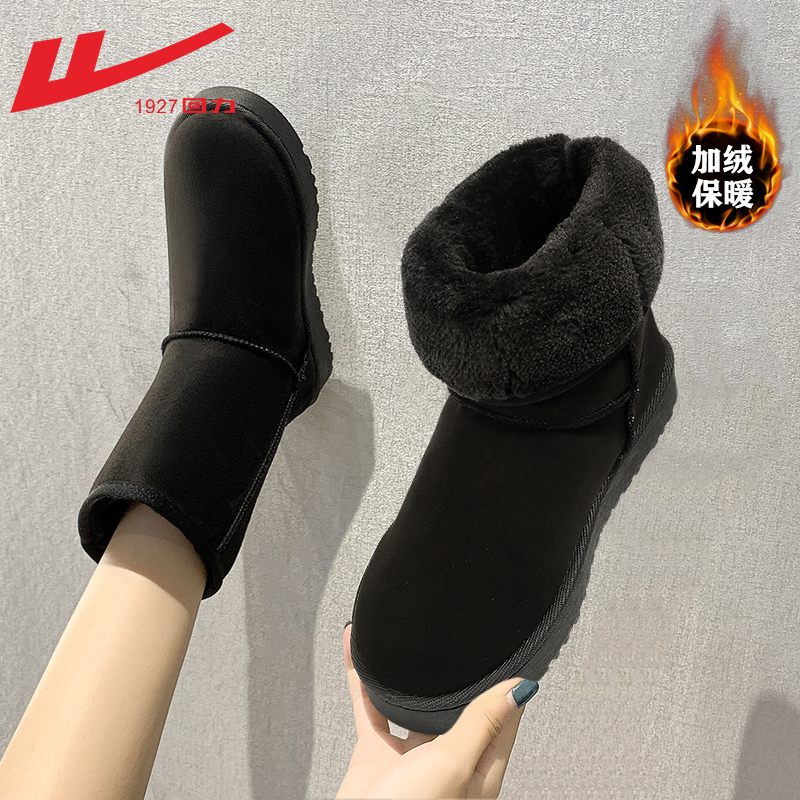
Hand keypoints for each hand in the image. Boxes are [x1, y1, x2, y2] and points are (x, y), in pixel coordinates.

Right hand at [336, 623, 536, 798]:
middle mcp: (448, 761)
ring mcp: (411, 758)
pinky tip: (355, 653)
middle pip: (455, 707)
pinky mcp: (376, 756)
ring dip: (406, 676)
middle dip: (454, 673)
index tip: (508, 647)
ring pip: (410, 704)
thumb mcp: (453, 765)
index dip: (506, 683)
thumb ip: (481, 724)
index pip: (501, 717)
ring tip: (407, 639)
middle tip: (457, 634)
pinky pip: (369, 709)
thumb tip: (521, 689)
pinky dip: (361, 682)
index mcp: (479, 769)